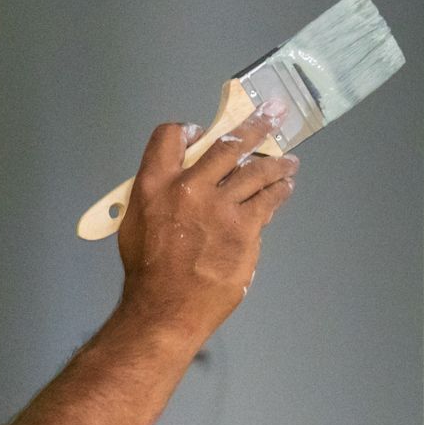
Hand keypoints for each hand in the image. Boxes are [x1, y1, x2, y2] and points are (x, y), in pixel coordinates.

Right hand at [115, 101, 299, 341]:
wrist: (166, 307)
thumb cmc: (147, 269)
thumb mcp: (136, 221)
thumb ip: (158, 193)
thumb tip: (185, 179)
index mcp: (154, 183)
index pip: (171, 135)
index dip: (189, 129)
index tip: (206, 131)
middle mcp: (189, 187)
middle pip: (227, 144)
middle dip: (255, 127)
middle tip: (272, 117)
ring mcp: (221, 207)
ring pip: (256, 171)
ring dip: (276, 162)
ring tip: (288, 161)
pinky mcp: (245, 229)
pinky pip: (268, 201)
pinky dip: (279, 190)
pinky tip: (285, 188)